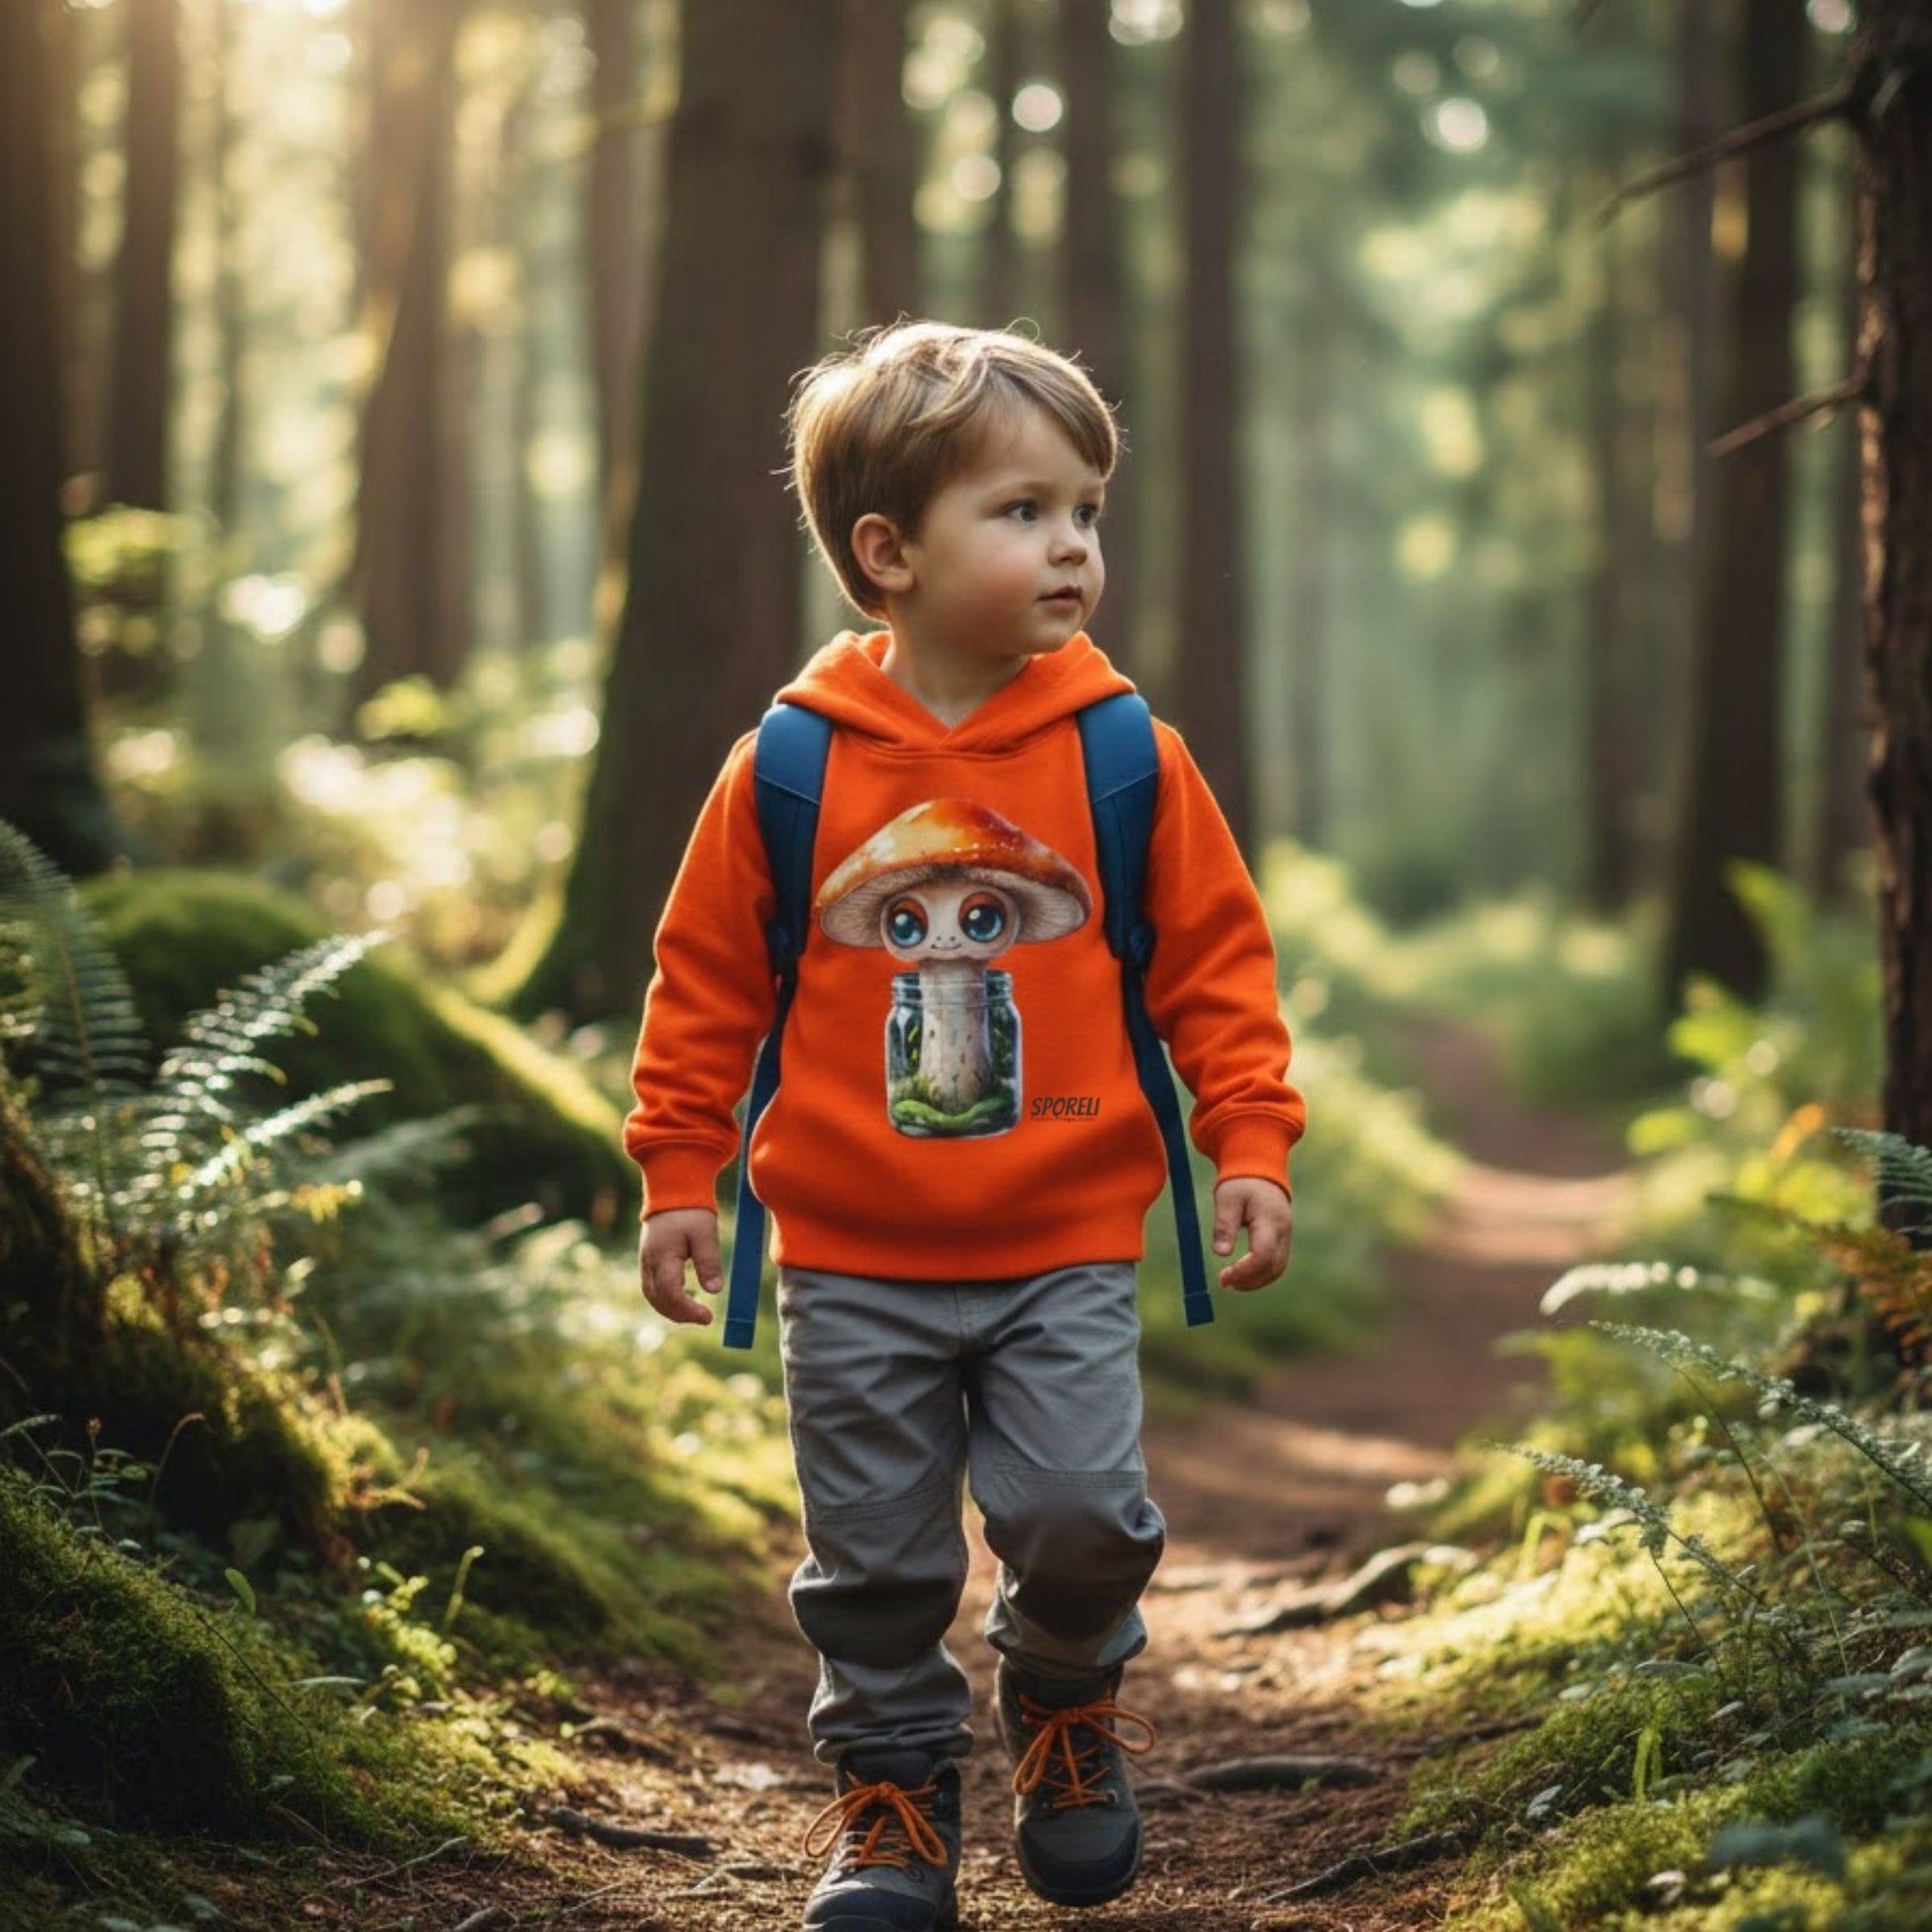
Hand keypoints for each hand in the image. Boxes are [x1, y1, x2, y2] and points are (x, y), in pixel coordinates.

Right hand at [639, 1209, 724, 1324]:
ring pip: (652, 1295)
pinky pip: (651, 1286)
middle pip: (658, 1299)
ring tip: (694, 1312)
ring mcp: (645, 1260)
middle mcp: (648, 1262)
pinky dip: (665, 1298)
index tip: (708, 1317)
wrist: (671, 1189)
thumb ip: (708, 1261)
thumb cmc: (690, 1210)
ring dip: (671, 1309)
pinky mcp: (647, 1259)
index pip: (670, 1293)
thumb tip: (714, 1291)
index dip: (688, 1310)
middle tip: (704, 1318)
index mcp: (662, 1256)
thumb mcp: (705, 1232)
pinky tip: (683, 1298)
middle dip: (679, 1314)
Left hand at [1211, 1177, 1292, 1291]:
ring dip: (1256, 1280)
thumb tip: (1221, 1253)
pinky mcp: (1283, 1238)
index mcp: (1269, 1219)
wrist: (1260, 1169)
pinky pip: (1277, 1262)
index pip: (1262, 1254)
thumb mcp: (1227, 1199)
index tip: (1223, 1276)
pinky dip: (1261, 1273)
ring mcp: (1286, 1235)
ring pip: (1278, 1268)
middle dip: (1250, 1280)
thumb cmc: (1241, 1183)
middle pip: (1274, 1267)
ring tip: (1232, 1281)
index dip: (1244, 1270)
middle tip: (1225, 1282)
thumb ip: (1224, 1225)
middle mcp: (1283, 1230)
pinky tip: (1243, 1274)